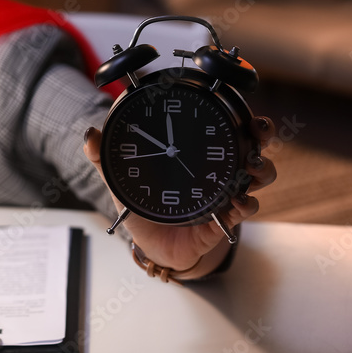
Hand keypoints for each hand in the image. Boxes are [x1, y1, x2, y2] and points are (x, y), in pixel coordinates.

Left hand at [83, 117, 277, 277]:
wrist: (150, 244)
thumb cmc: (143, 205)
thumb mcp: (122, 178)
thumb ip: (104, 157)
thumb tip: (90, 135)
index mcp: (199, 153)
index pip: (226, 126)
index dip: (243, 115)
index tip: (245, 108)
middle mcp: (219, 170)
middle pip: (253, 144)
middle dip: (261, 134)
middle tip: (257, 132)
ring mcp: (225, 194)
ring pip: (258, 175)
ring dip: (260, 169)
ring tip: (249, 169)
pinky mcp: (223, 220)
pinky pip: (243, 210)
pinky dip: (245, 205)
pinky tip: (239, 202)